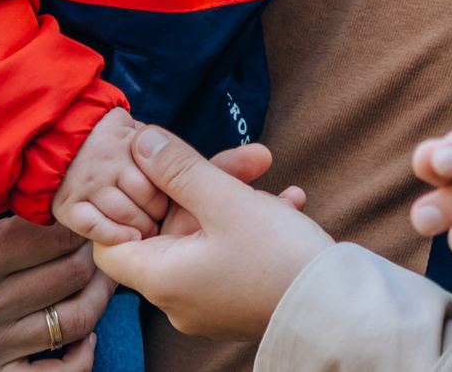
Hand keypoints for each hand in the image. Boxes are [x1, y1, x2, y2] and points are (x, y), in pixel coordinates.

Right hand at [0, 171, 111, 371]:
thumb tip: (56, 151)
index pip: (62, 234)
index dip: (82, 216)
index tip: (85, 206)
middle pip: (74, 275)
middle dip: (94, 249)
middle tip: (102, 233)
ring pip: (76, 321)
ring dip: (98, 293)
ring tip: (99, 270)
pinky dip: (79, 355)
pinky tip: (82, 329)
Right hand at [53, 109, 166, 244]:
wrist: (50, 133)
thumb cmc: (101, 136)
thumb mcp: (131, 127)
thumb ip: (152, 142)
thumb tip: (173, 158)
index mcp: (129, 141)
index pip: (162, 174)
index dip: (171, 192)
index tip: (173, 202)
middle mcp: (108, 161)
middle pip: (146, 196)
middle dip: (158, 213)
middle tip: (160, 221)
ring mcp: (86, 182)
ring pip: (124, 213)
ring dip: (140, 228)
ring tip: (146, 231)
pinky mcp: (66, 203)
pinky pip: (94, 226)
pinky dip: (113, 235)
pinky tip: (127, 239)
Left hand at [93, 129, 330, 342]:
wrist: (340, 309)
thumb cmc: (278, 258)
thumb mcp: (226, 200)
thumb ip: (180, 168)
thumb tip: (142, 142)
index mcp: (162, 278)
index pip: (111, 243)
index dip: (125, 204)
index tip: (152, 172)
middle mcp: (177, 297)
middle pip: (170, 228)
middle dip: (203, 184)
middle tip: (243, 158)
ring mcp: (208, 301)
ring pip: (206, 235)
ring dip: (234, 198)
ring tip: (269, 174)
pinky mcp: (237, 299)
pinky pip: (230, 253)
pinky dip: (250, 224)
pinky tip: (288, 202)